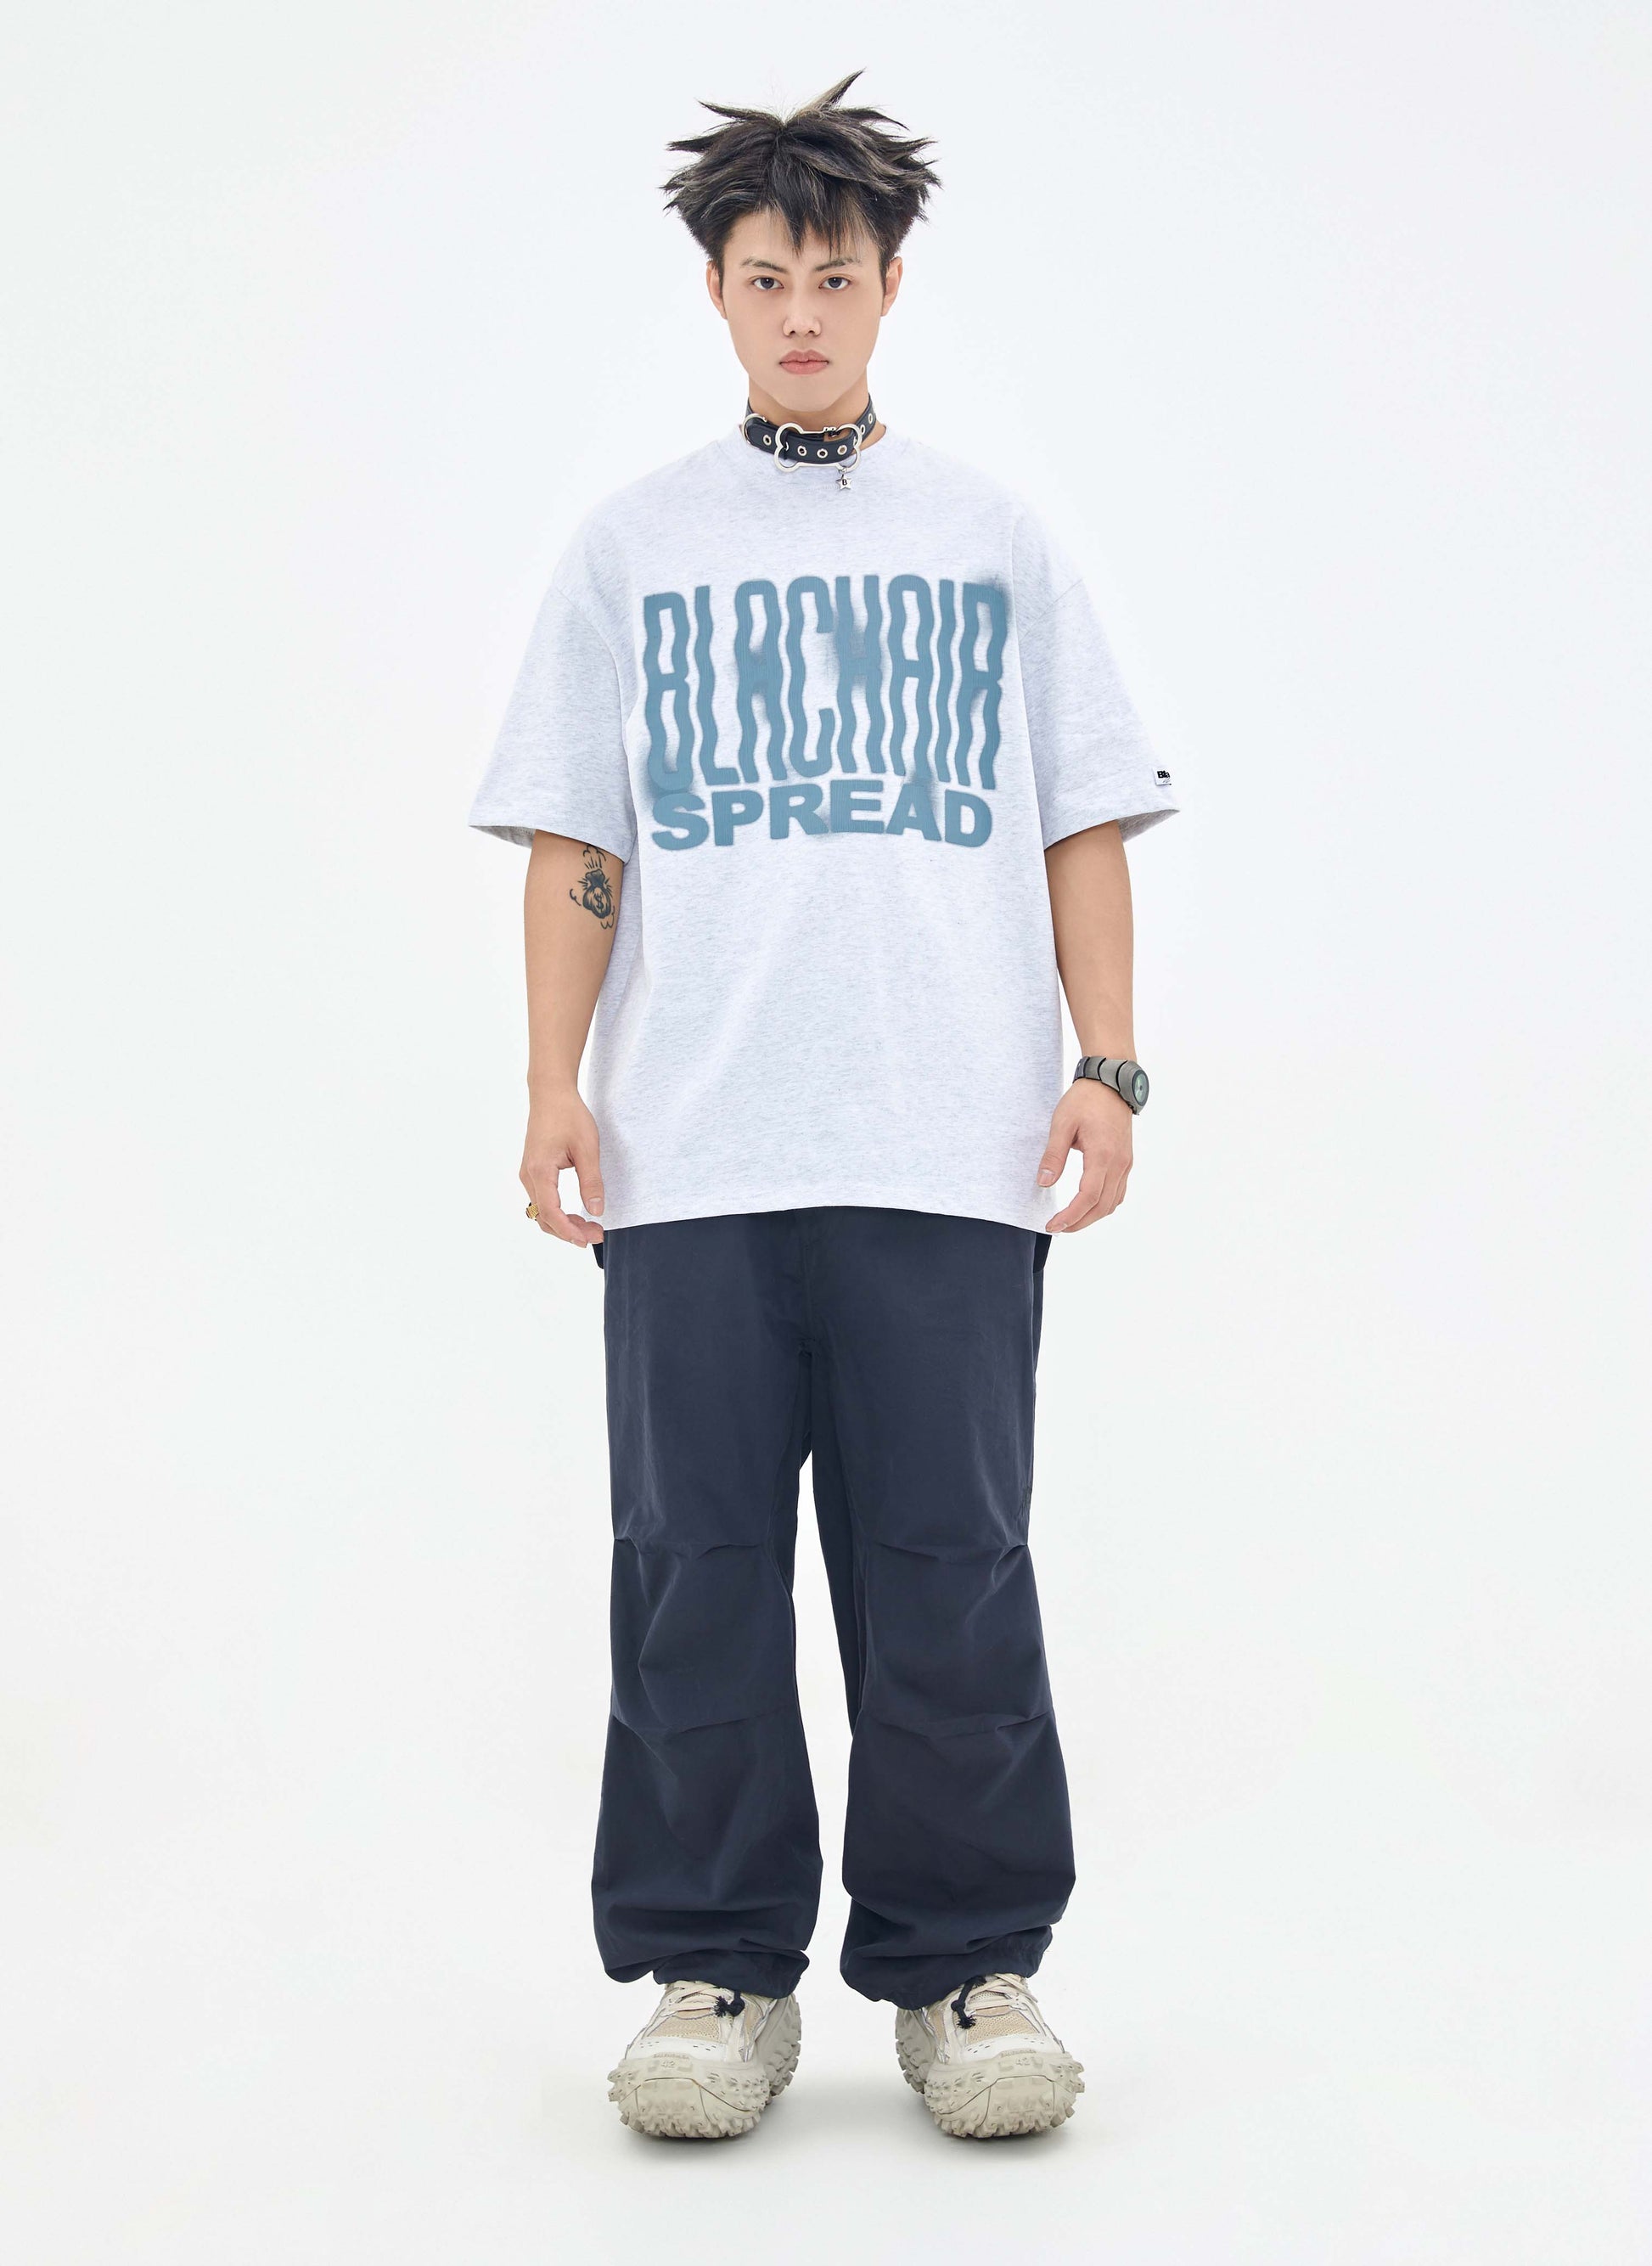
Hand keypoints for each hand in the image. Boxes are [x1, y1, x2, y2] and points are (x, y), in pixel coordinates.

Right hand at [521, 1087, 604, 1245]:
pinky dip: (557, 1213)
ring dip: (563, 1224)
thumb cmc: (569, 1115)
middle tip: (596, 1235)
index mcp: (540, 1170)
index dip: (568, 1231)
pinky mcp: (532, 1171)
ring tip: (589, 1228)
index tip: (587, 1240)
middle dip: (568, 1232)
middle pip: (543, 1217)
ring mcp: (528, 1174)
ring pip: (541, 1212)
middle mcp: (528, 1175)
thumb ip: (592, 1181)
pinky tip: (576, 1216)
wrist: (551, 1094)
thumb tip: (596, 1211)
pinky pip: (541, 1201)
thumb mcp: (588, 1148)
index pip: (550, 1212)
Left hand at [1038, 1081, 1132, 1232]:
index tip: (1053, 1225)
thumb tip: (1044, 1183)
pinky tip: (1088, 1206)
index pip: (1087, 1197)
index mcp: (1102, 1155)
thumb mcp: (1062, 1124)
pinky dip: (1103, 1205)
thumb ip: (1053, 1155)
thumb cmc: (1085, 1100)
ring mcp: (1125, 1163)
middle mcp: (1119, 1163)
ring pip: (1112, 1202)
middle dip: (1079, 1222)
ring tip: (1070, 1220)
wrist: (1111, 1083)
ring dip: (1092, 1216)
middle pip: (1102, 1206)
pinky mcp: (1126, 1161)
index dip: (1070, 1216)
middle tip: (1057, 1227)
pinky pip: (1118, 1192)